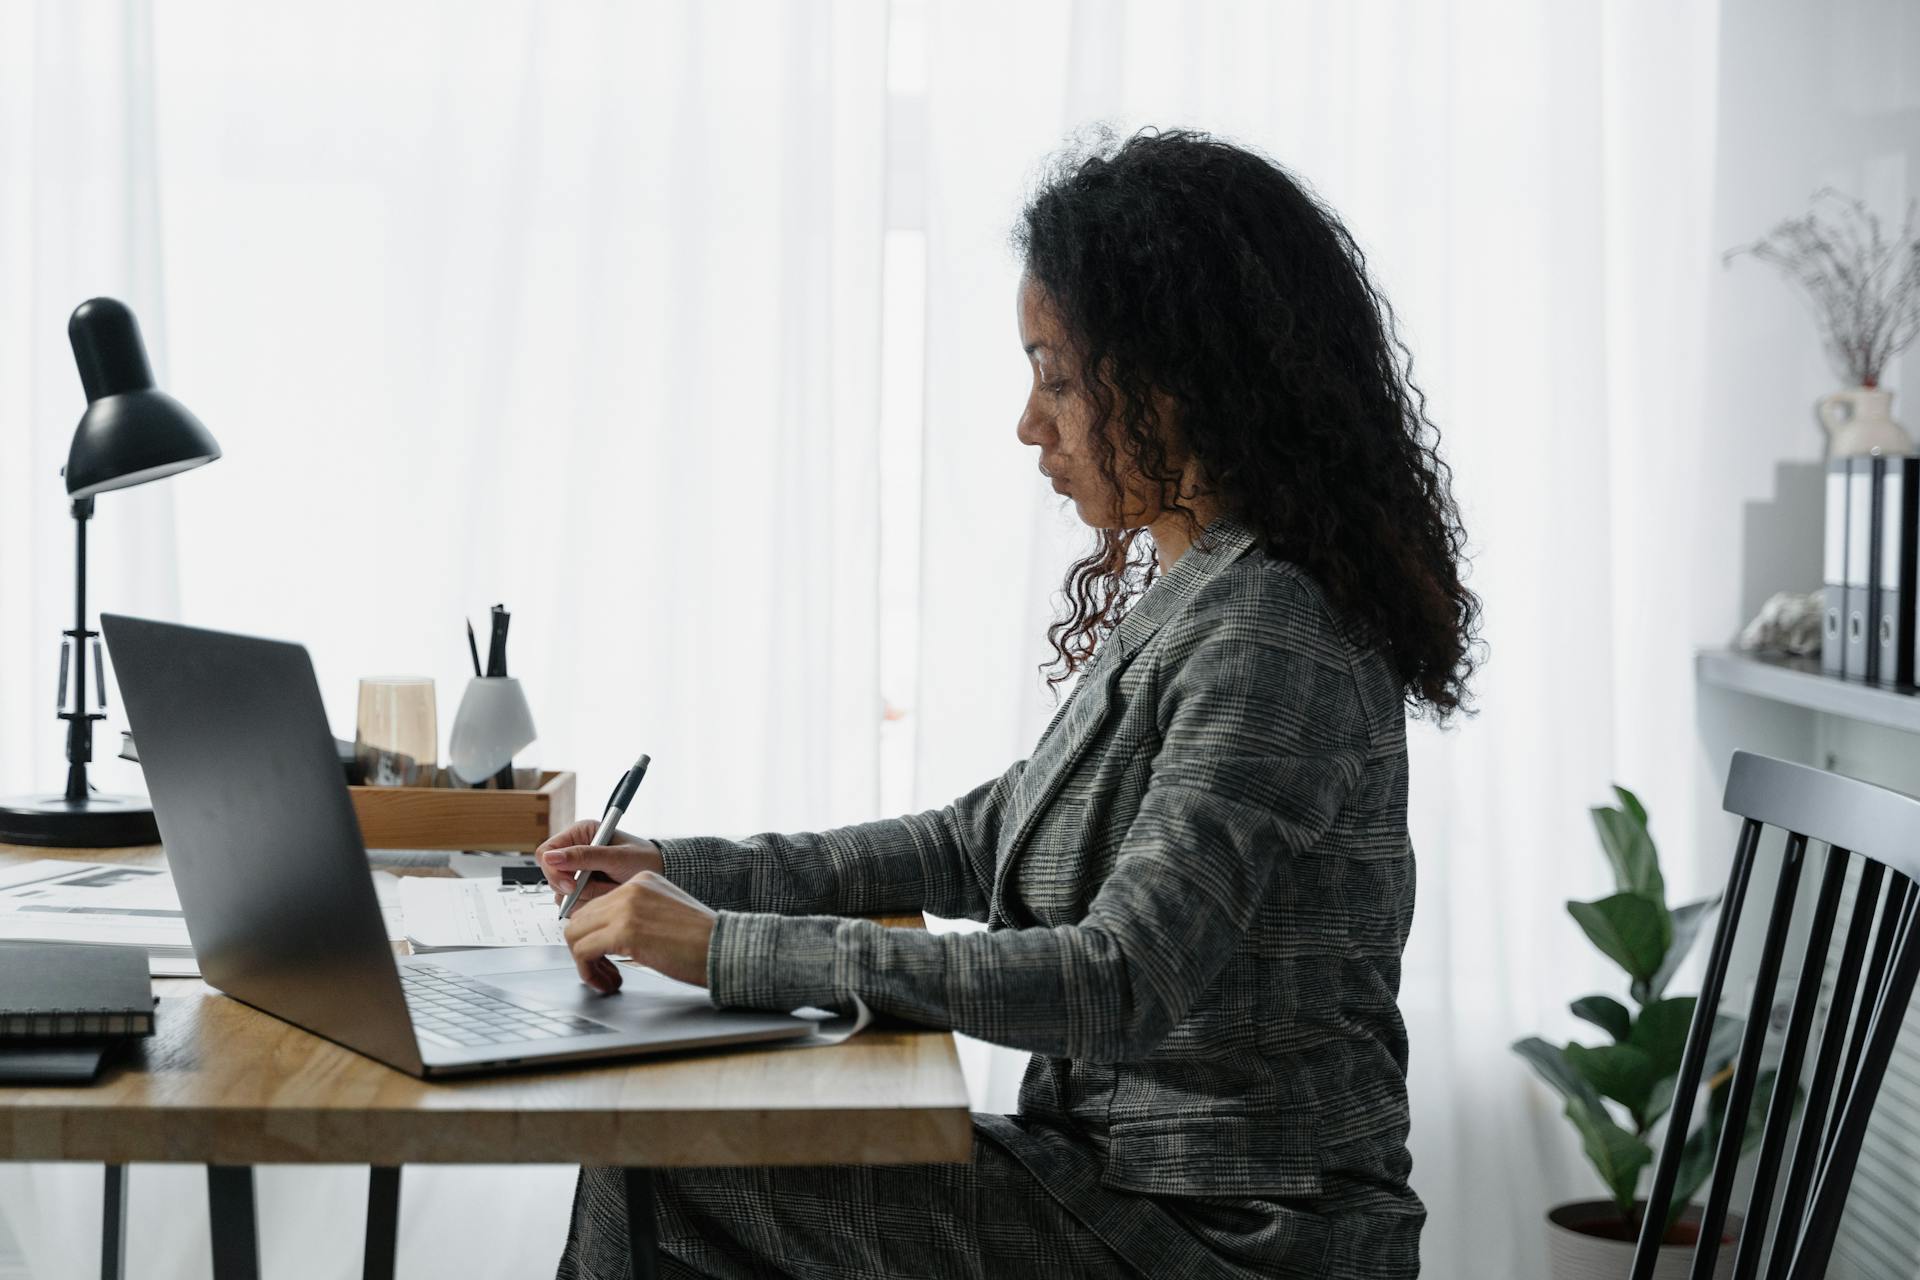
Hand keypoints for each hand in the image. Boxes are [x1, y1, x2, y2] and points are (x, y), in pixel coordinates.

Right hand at [536, 821, 662, 908]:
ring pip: (562, 894)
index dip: (554, 871)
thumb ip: (584, 856)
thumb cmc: (645, 859)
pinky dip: (591, 904)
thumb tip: (550, 857)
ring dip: (587, 897)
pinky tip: (607, 896)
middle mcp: (575, 852)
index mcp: (580, 834)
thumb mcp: (617, 857)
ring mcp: (578, 873)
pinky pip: (574, 905)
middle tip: (599, 889)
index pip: (546, 852)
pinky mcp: (583, 890)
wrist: (662, 875)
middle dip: (574, 888)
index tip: (572, 885)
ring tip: (611, 888)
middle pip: (551, 877)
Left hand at [563, 871, 716, 993]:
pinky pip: (583, 952)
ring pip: (575, 934)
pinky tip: (607, 982)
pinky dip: (588, 972)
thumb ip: (638, 915)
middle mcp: (631, 889)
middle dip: (585, 950)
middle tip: (602, 972)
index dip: (595, 935)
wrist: (725, 947)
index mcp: (642, 881)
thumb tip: (609, 936)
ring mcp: (626, 908)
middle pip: (580, 918)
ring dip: (585, 963)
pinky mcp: (624, 932)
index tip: (605, 957)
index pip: (597, 905)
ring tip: (605, 979)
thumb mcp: (666, 913)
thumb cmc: (704, 940)